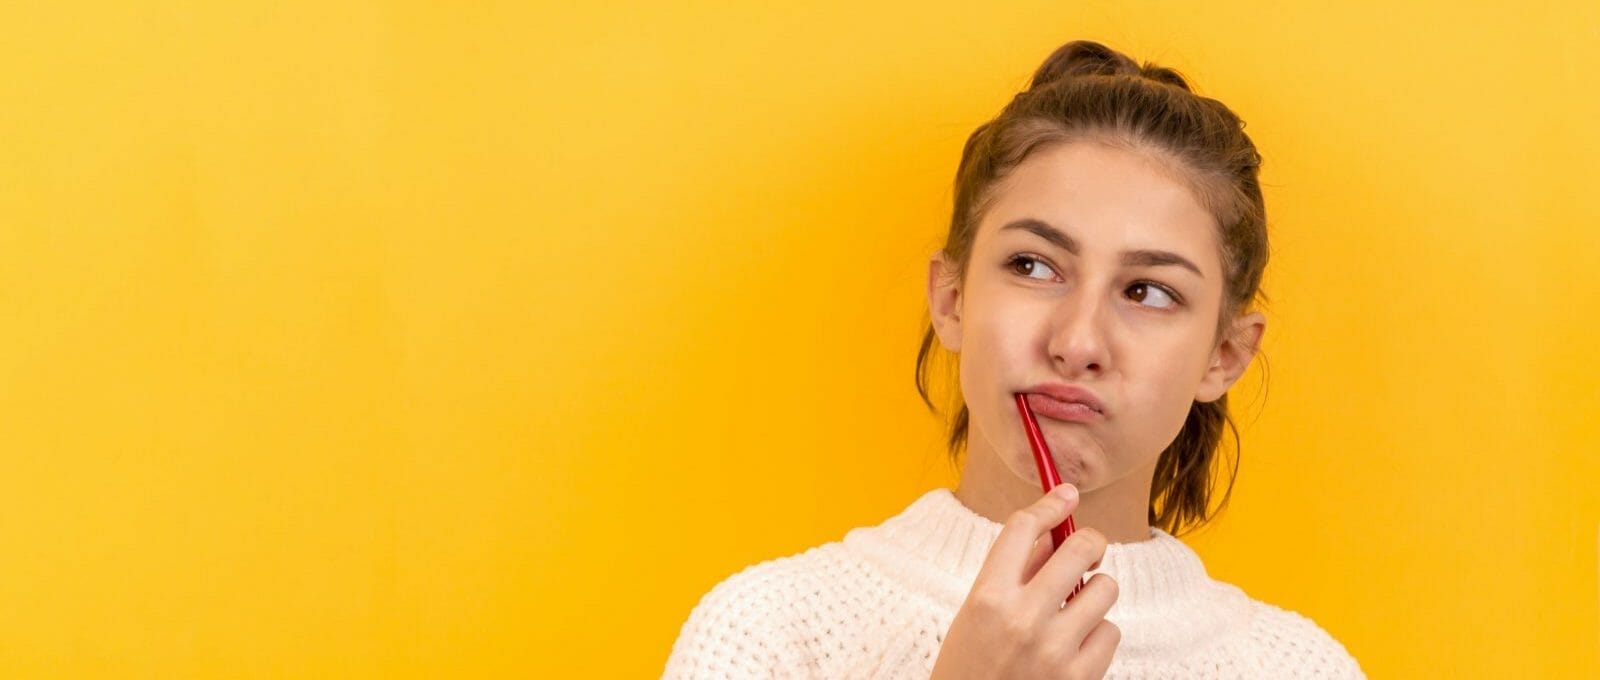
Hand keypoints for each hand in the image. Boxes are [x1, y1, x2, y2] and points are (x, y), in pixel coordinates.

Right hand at [929, 484, 1120, 678]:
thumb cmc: (971, 665)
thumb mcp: (976, 613)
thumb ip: (1014, 570)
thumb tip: (1055, 528)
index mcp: (986, 596)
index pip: (1023, 528)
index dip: (1050, 505)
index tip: (1066, 496)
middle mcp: (1022, 618)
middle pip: (1080, 548)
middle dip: (1089, 543)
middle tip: (1086, 551)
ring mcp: (1054, 649)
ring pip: (1105, 589)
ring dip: (1094, 594)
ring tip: (1074, 611)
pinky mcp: (1080, 677)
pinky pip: (1111, 631)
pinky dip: (1098, 635)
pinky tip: (1074, 646)